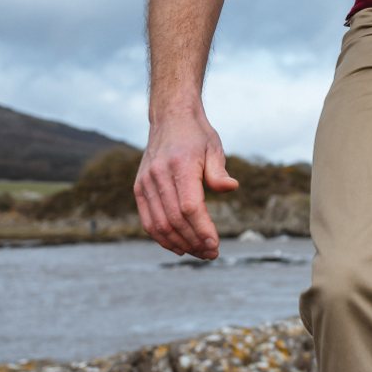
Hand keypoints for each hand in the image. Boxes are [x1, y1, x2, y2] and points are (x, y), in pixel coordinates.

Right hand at [134, 108, 238, 258]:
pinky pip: (148, 220)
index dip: (202, 229)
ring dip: (179, 244)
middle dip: (194, 242)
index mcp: (179, 165)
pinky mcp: (139, 188)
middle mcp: (158, 175)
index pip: (189, 207)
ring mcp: (145, 183)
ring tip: (199, 253)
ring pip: (159, 225)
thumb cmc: (197, 135)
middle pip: (174, 220)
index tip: (215, 245)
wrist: (170, 118)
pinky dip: (162, 238)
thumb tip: (231, 187)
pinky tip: (179, 246)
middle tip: (212, 254)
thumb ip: (218, 171)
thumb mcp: (214, 147)